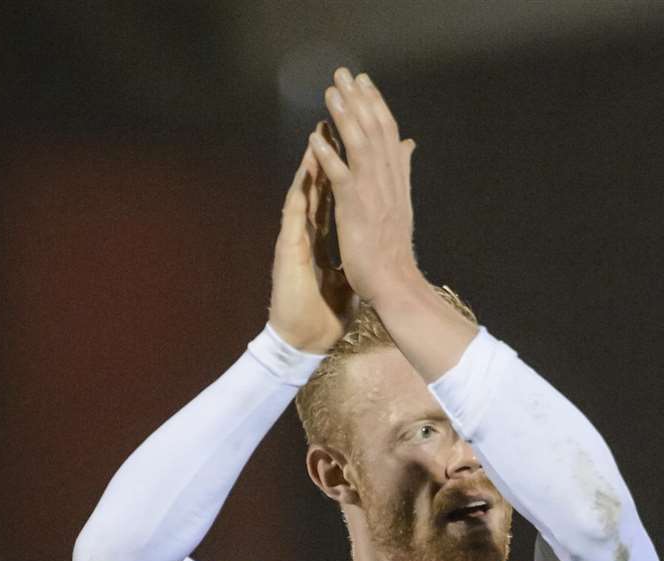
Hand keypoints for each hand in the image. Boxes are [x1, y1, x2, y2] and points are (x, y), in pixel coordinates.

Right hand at [268, 139, 353, 352]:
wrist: (305, 338)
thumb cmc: (325, 309)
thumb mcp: (348, 272)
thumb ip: (356, 248)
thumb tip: (373, 236)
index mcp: (321, 232)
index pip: (334, 191)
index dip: (345, 164)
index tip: (359, 140)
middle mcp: (307, 228)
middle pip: (320, 182)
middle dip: (331, 150)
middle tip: (340, 119)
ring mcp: (297, 234)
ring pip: (306, 187)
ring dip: (315, 156)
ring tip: (324, 126)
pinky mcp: (290, 245)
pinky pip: (298, 207)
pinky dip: (305, 183)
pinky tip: (311, 161)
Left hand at [309, 68, 420, 307]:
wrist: (395, 282)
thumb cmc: (394, 249)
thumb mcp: (402, 202)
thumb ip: (402, 170)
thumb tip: (408, 144)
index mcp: (396, 179)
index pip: (387, 132)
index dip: (376, 104)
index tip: (364, 81)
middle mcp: (387, 181)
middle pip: (373, 131)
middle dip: (359, 100)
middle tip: (344, 74)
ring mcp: (372, 194)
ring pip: (359, 147)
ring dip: (344, 117)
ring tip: (330, 93)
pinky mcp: (356, 210)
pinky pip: (341, 177)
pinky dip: (329, 156)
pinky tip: (318, 137)